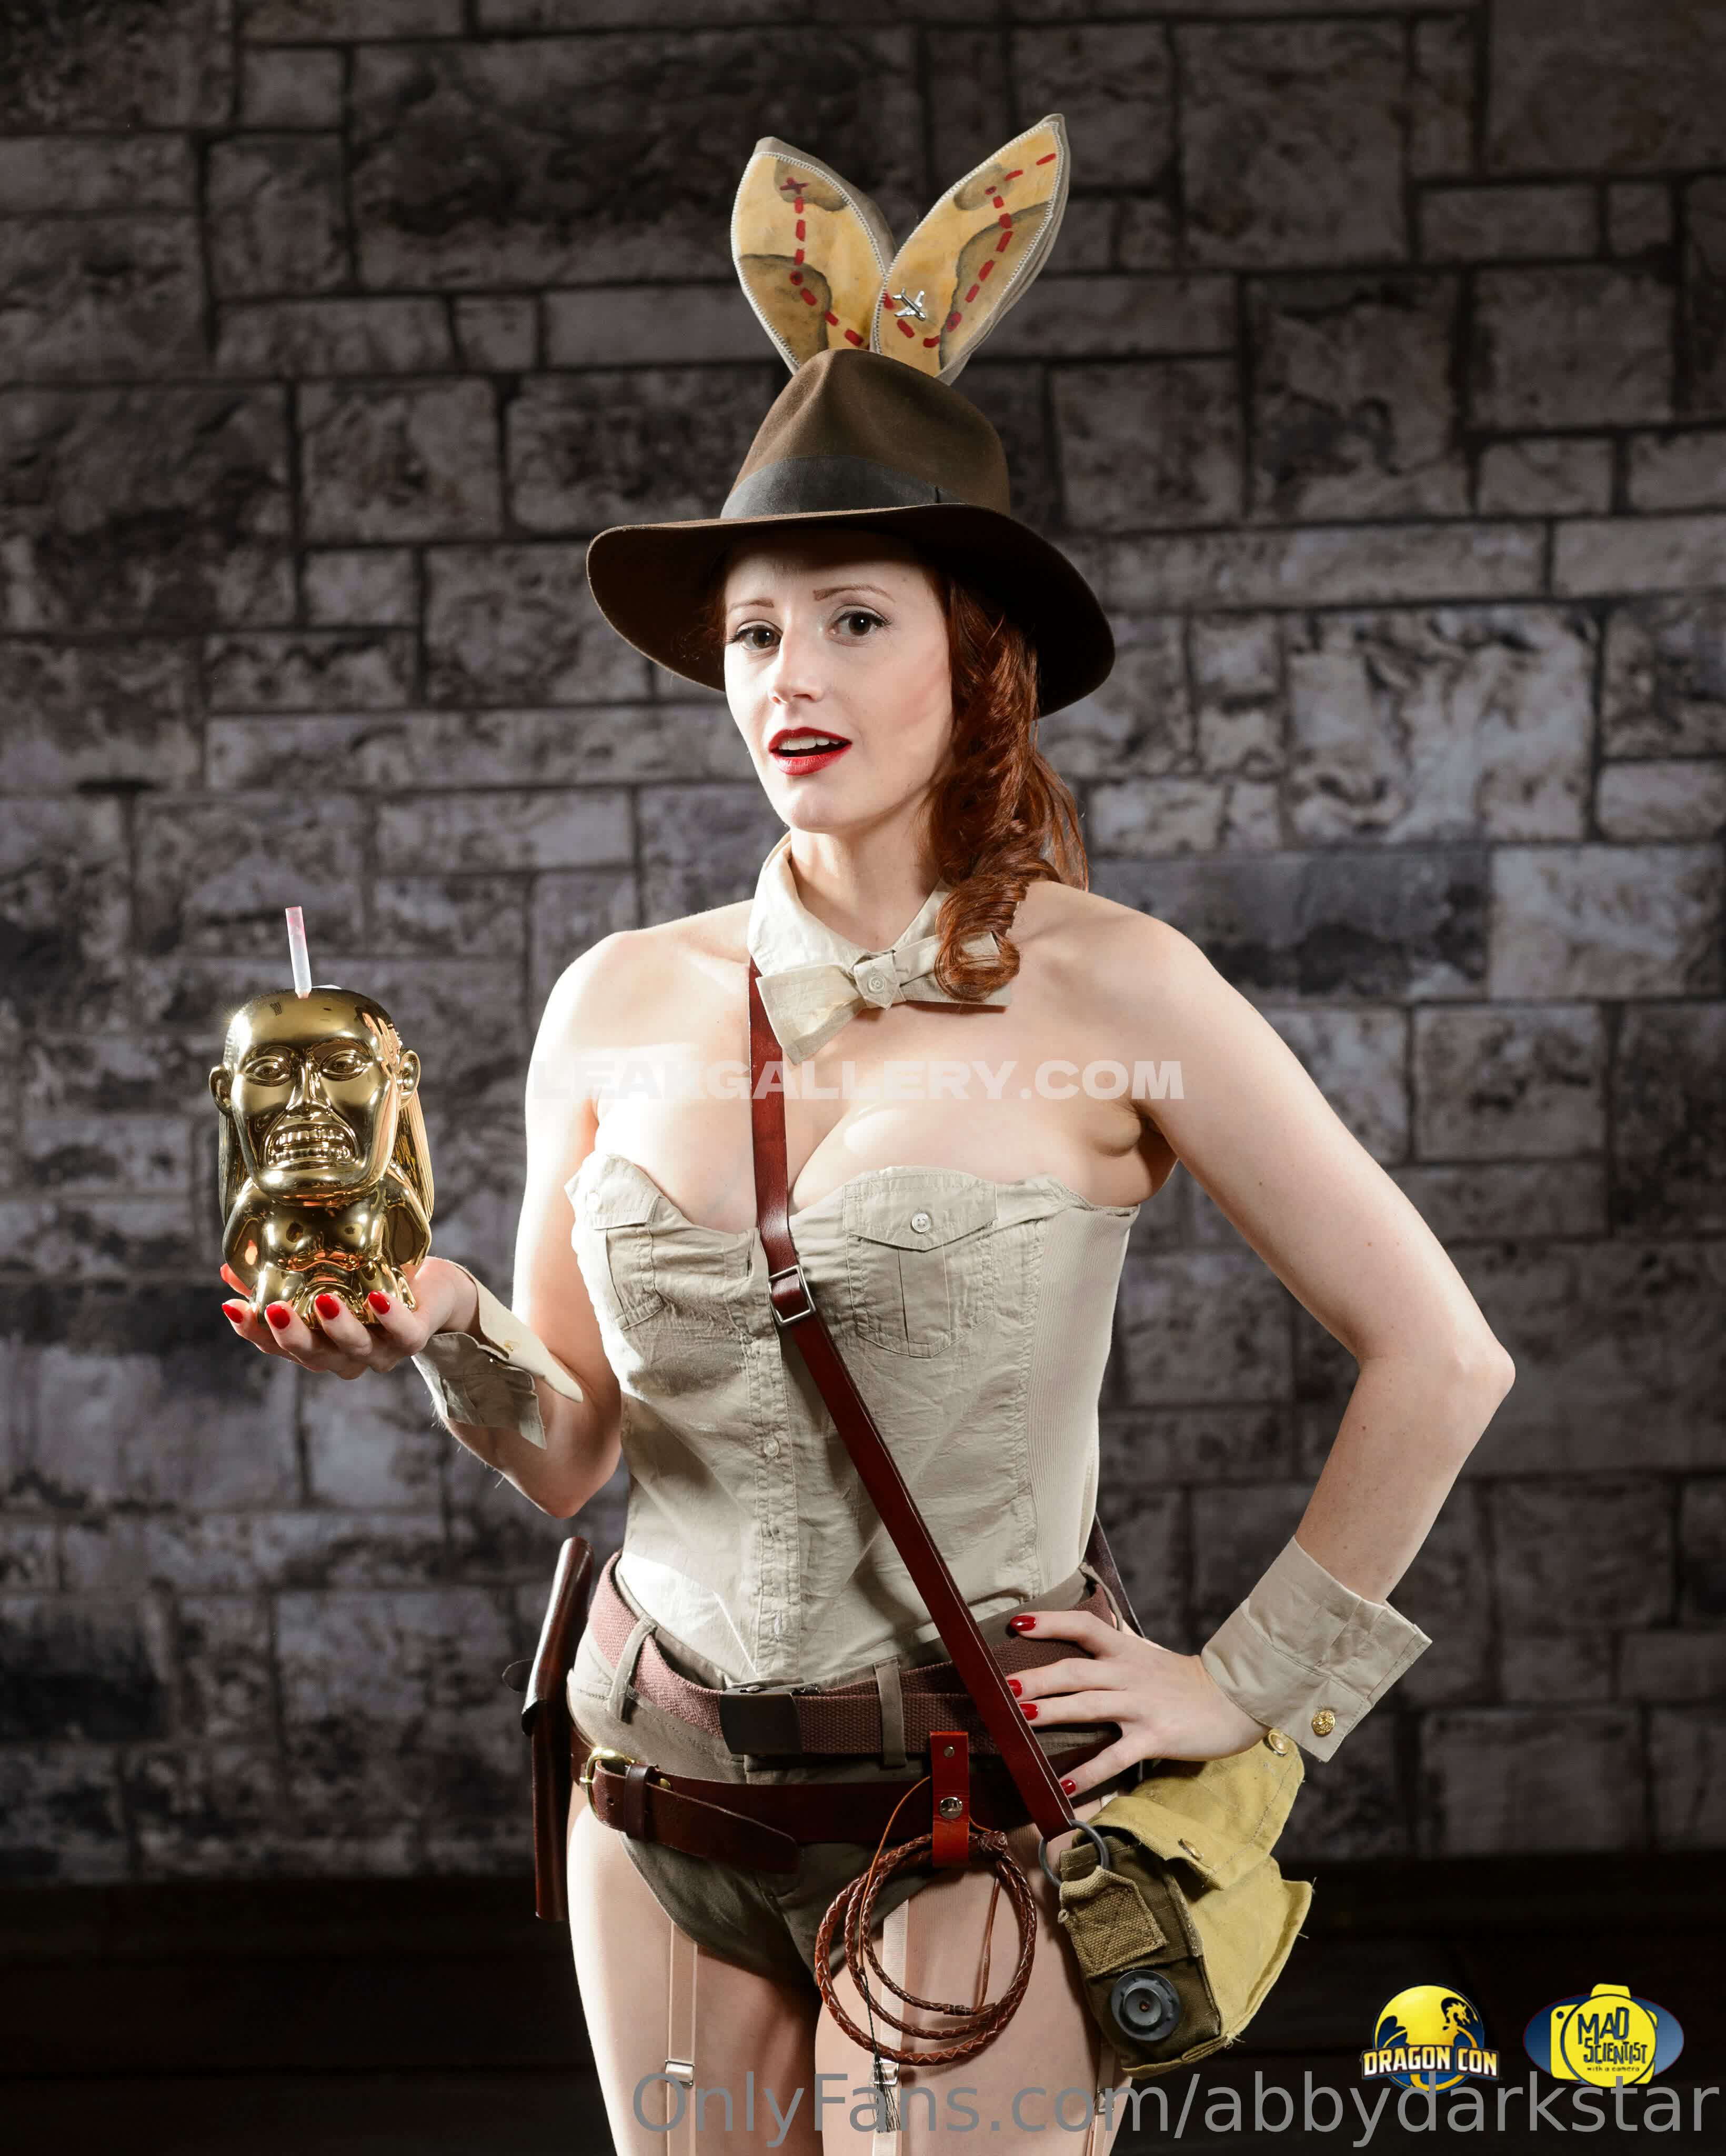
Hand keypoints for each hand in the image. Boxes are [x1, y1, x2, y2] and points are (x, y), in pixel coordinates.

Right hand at [217, 1256, 473, 1379]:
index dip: (254, 1331)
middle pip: (313, 1355)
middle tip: (275, 1311)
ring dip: (337, 1327)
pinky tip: (377, 1297)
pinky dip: (389, 1317)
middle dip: (292, 1336)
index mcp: (318, 1346)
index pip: (278, 1346)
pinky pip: (402, 1333)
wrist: (435, 1288)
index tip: (232, 1307)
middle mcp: (345, 1356)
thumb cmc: (371, 1282)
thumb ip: (282, 1277)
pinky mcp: (414, 1337)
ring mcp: (381, 1351)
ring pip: (355, 1348)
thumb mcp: (324, 1277)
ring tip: (324, 1302)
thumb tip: (230, 1265)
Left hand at [1004, 1605, 1268, 1798]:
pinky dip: (1090, 1772)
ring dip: (1054, 1711)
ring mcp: (1141, 1706)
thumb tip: (1088, 1628)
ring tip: (1022, 1718)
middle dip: (1038, 1677)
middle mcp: (1129, 1674)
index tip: (1017, 1623)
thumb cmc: (1187, 1680)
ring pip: (1090, 1705)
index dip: (1050, 1622)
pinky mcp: (1155, 1737)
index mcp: (1126, 1651)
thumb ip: (1118, 1644)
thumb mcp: (1149, 1654)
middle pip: (1076, 1669)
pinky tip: (1064, 1785)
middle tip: (1003, 1685)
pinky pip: (1116, 1756)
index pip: (1084, 1625)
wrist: (1237, 1700)